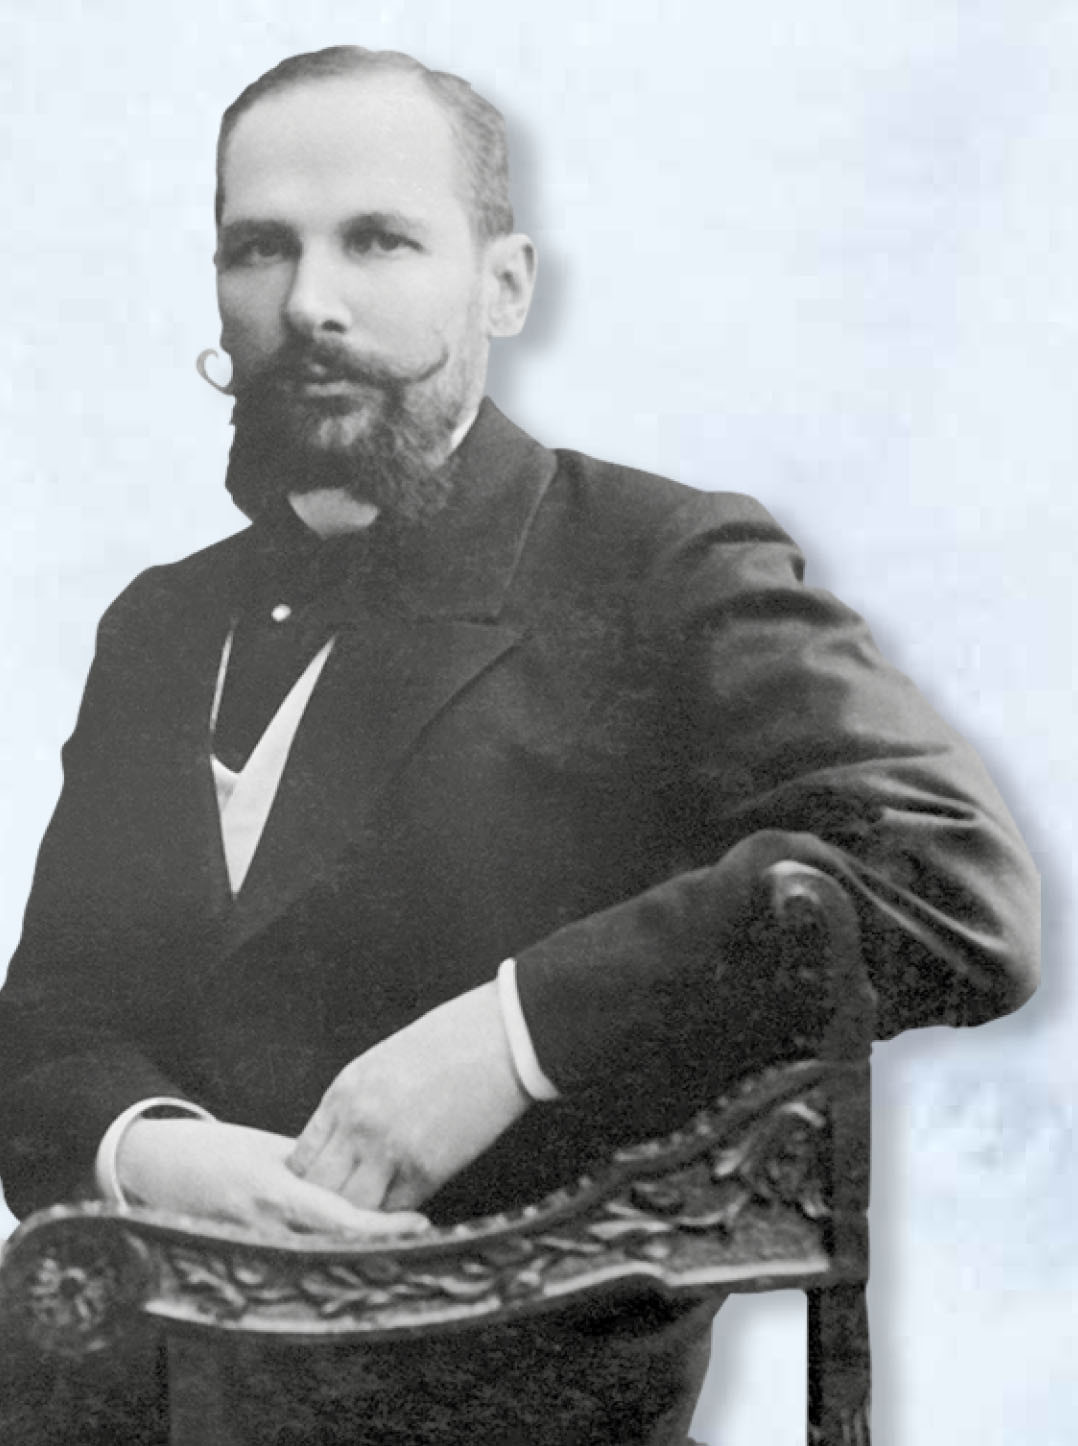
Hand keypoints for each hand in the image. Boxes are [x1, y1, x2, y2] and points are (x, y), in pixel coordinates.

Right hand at [116, 1118, 428, 1236]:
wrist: (153, 1164)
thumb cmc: (217, 1148)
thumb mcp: (268, 1147)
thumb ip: (313, 1164)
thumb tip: (367, 1170)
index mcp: (273, 1189)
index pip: (338, 1217)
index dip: (380, 1227)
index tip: (420, 1224)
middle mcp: (262, 1225)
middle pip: (332, 1248)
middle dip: (377, 1248)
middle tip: (422, 1243)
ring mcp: (248, 1247)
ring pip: (314, 1262)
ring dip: (355, 1258)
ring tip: (400, 1250)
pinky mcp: (238, 1259)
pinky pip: (288, 1267)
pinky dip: (322, 1264)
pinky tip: (352, 1262)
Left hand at [287, 981, 530, 1209]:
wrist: (502, 1037)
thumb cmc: (450, 1040)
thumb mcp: (384, 1064)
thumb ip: (356, 1105)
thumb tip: (343, 1147)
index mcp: (345, 1092)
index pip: (301, 1158)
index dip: (310, 1180)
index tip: (324, 1189)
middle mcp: (359, 1123)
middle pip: (318, 1190)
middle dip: (325, 1207)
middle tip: (341, 1216)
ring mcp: (391, 1149)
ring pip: (351, 1211)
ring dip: (360, 1219)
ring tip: (373, 1222)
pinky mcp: (428, 1169)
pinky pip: (395, 1212)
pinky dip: (396, 1219)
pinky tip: (403, 1215)